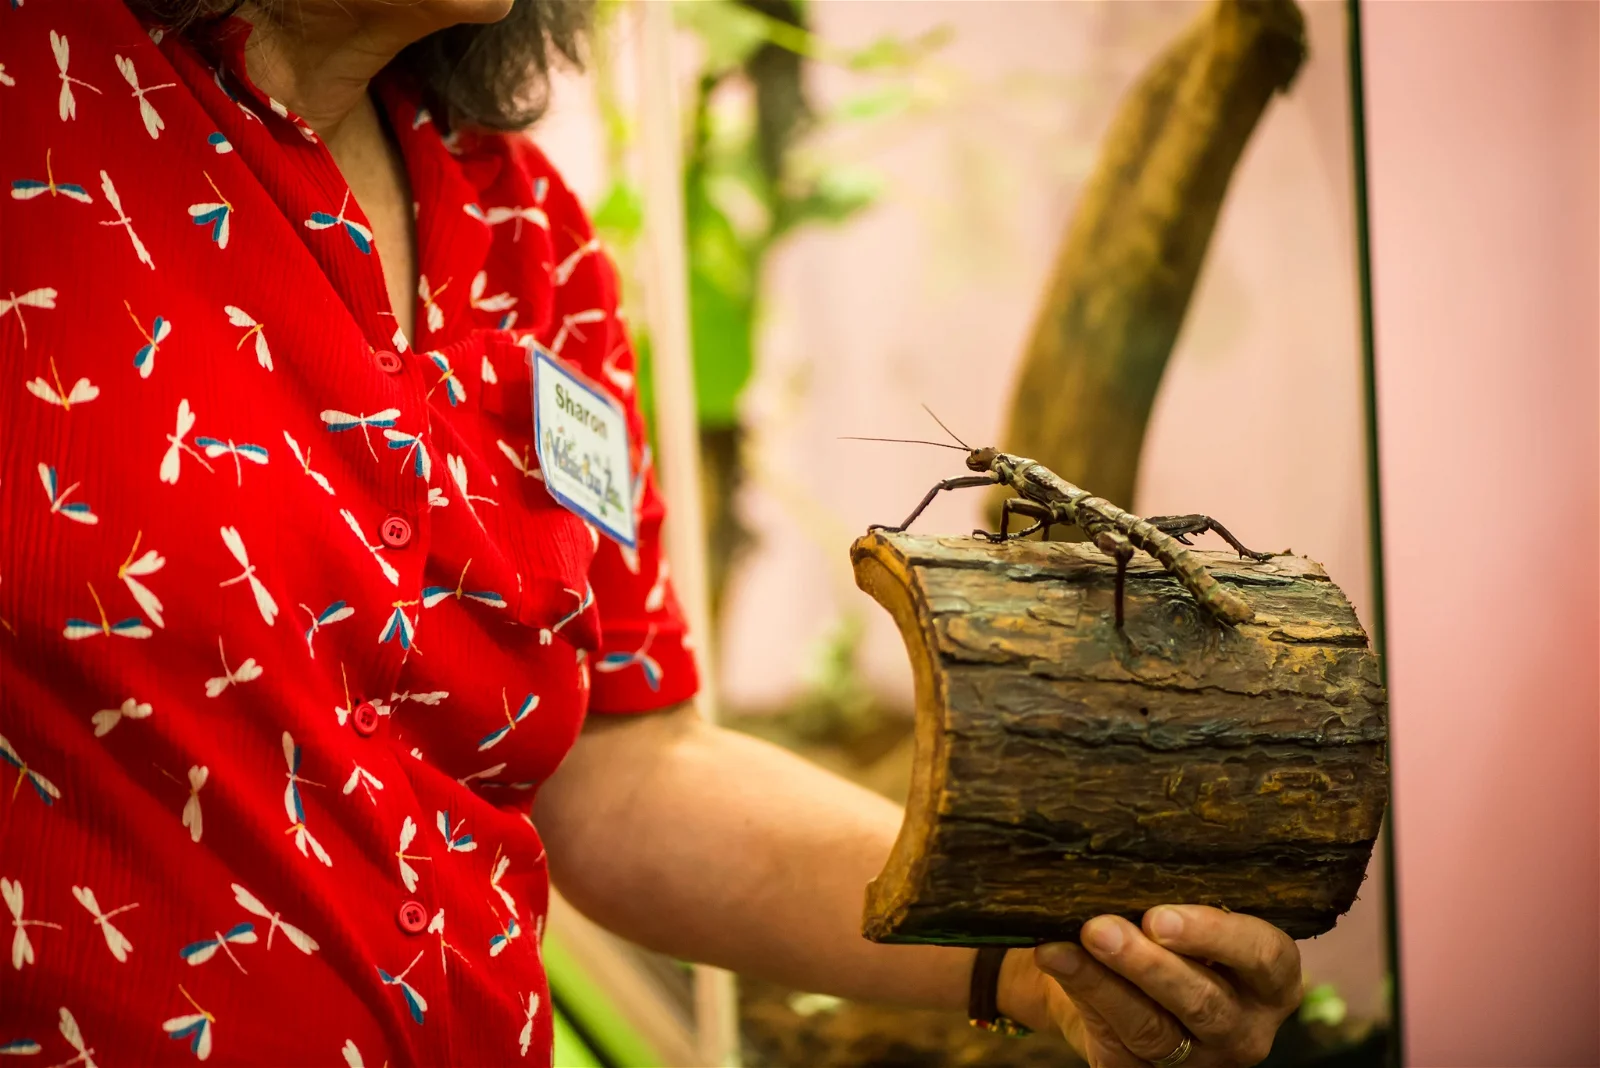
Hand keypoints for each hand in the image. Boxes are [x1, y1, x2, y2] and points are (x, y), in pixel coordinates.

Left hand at [998, 906, 1300, 1066]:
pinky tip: (1056, 965)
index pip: (1262, 956)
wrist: (1121, 974)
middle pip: (1203, 1002)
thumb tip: (1123, 866)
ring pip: (1152, 1029)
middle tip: (1100, 930)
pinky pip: (1116, 1042)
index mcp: (1271, 977)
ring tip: (1059, 949)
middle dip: (1147, 965)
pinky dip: (1082, 998)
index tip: (1158, 917)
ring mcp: (1200, 1058)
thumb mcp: (1188, 909)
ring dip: (1101, 985)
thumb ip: (1174, 899)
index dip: (1214, 937)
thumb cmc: (1168, 927)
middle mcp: (1245, 1026)